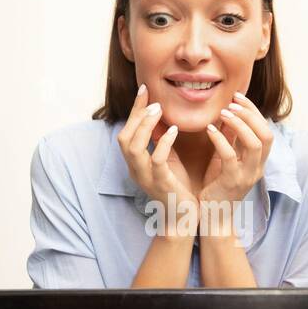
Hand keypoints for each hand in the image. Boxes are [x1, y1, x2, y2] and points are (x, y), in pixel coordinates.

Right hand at [116, 83, 195, 208]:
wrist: (182, 218)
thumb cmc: (177, 189)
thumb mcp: (167, 161)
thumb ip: (160, 142)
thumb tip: (161, 117)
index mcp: (135, 163)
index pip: (128, 132)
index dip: (134, 111)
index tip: (144, 90)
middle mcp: (135, 170)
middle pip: (124, 138)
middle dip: (136, 116)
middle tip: (152, 100)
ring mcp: (145, 177)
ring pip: (134, 147)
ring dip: (145, 126)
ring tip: (159, 111)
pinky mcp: (160, 183)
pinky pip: (156, 160)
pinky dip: (163, 143)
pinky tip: (173, 131)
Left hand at [199, 92, 272, 204]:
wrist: (214, 216)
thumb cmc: (218, 187)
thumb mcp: (226, 159)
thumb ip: (230, 139)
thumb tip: (228, 114)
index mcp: (258, 161)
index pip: (265, 130)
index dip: (254, 111)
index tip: (238, 97)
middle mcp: (258, 168)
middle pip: (266, 134)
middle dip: (250, 114)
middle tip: (232, 103)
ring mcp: (247, 175)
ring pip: (254, 144)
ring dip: (239, 124)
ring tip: (223, 113)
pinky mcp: (232, 182)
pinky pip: (230, 156)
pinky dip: (220, 139)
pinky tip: (209, 130)